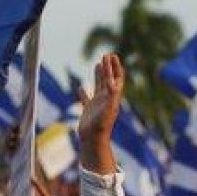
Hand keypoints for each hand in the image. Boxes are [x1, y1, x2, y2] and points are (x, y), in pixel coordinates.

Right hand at [77, 54, 123, 172]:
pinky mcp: (88, 110)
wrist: (93, 140)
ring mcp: (97, 104)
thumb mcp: (108, 108)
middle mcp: (106, 99)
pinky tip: (80, 88)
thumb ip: (111, 95)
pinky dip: (83, 92)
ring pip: (99, 86)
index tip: (112, 55)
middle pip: (109, 79)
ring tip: (98, 64)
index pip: (116, 78)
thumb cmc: (101, 126)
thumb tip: (113, 82)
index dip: (115, 67)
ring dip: (99, 75)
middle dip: (108, 67)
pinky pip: (86, 99)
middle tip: (106, 55)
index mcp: (113, 97)